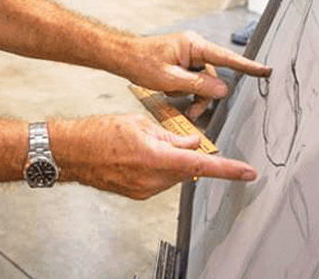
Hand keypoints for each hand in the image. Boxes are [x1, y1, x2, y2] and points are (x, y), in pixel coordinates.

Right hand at [51, 114, 257, 199]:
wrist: (70, 153)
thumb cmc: (98, 133)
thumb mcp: (138, 123)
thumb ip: (170, 136)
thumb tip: (192, 143)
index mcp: (155, 157)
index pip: (200, 165)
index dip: (227, 169)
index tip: (248, 172)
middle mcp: (152, 179)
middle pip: (186, 168)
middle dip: (183, 153)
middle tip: (164, 136)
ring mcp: (144, 190)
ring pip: (173, 174)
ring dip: (168, 159)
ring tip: (141, 144)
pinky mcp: (137, 194)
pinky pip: (159, 181)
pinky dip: (156, 168)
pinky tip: (136, 156)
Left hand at [128, 31, 270, 120]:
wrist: (122, 57)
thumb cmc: (141, 62)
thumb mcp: (170, 79)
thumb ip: (198, 84)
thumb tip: (223, 89)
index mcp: (193, 45)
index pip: (226, 57)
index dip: (247, 66)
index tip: (265, 70)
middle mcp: (194, 48)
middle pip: (213, 75)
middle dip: (205, 93)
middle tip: (195, 109)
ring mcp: (188, 56)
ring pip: (203, 81)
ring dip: (194, 94)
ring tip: (178, 101)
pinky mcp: (182, 63)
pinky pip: (193, 80)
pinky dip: (186, 90)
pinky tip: (172, 93)